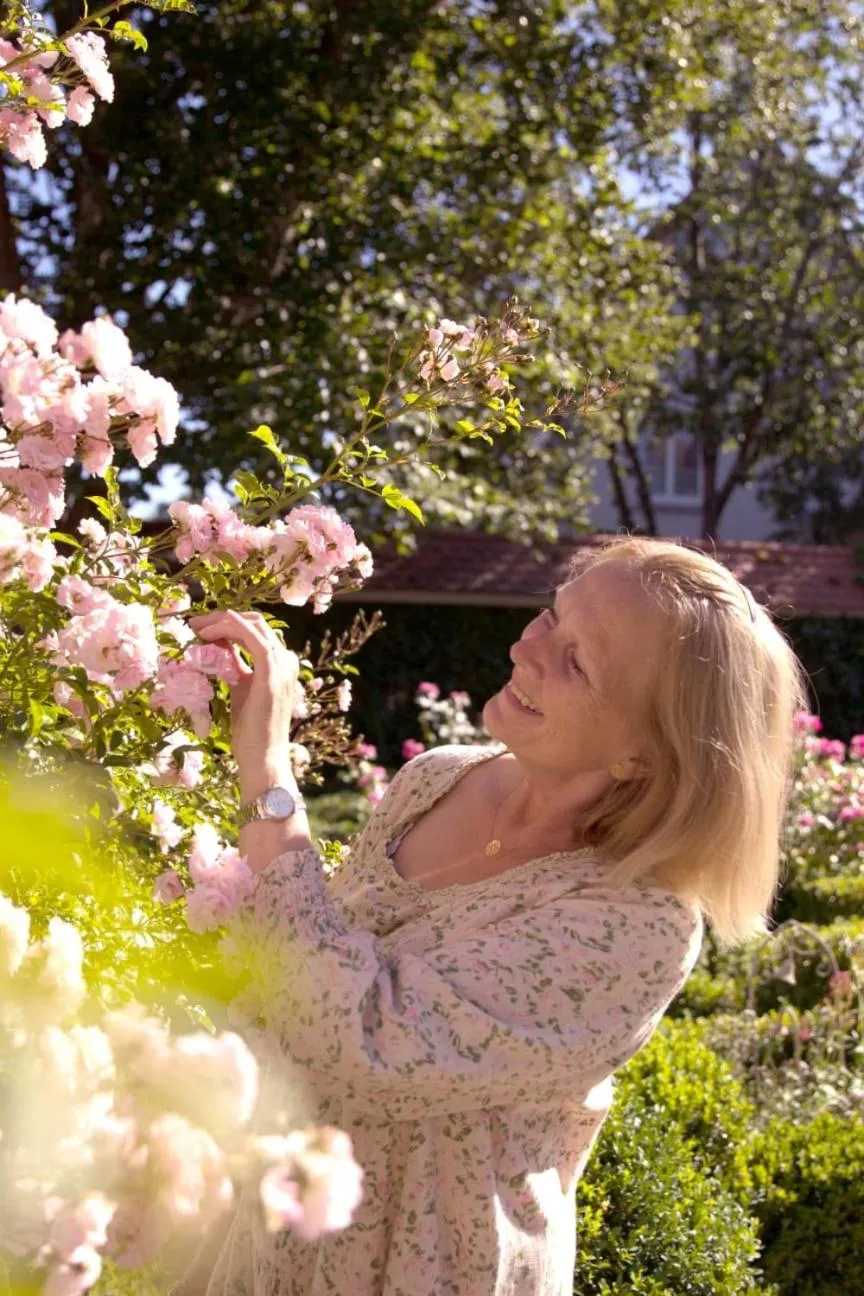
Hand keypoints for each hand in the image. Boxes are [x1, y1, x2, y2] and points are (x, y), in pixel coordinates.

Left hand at [188, 610, 298, 796]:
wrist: (263, 757)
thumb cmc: (250, 730)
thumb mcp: (240, 689)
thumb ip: (234, 665)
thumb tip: (217, 646)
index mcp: (279, 664)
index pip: (255, 631)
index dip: (227, 624)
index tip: (200, 628)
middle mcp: (285, 660)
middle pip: (255, 622)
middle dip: (222, 618)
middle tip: (195, 624)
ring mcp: (281, 666)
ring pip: (252, 625)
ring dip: (221, 621)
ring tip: (196, 628)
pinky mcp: (271, 673)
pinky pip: (253, 638)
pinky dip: (232, 627)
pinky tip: (211, 629)